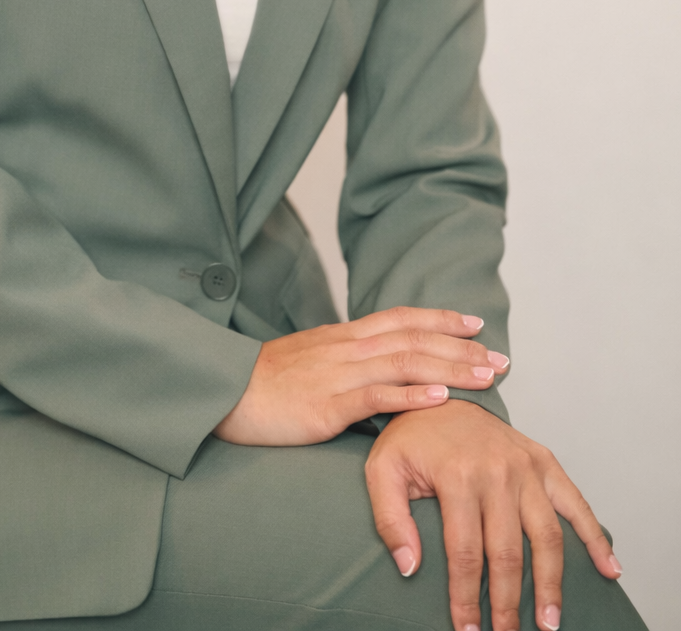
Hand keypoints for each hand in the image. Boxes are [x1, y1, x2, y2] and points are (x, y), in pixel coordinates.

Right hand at [214, 306, 507, 444]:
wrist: (223, 392)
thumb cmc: (263, 384)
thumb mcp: (308, 362)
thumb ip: (342, 362)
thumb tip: (374, 370)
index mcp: (343, 337)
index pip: (401, 318)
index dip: (441, 319)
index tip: (476, 323)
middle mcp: (347, 347)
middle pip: (414, 338)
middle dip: (462, 347)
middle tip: (502, 358)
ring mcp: (338, 374)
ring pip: (406, 362)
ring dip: (452, 368)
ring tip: (488, 376)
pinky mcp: (327, 404)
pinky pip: (376, 396)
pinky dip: (412, 395)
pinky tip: (440, 398)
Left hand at [365, 401, 622, 630]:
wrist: (437, 389)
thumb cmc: (409, 435)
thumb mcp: (381, 469)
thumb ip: (390, 519)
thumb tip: (410, 568)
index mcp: (457, 475)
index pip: (465, 553)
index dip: (467, 598)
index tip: (467, 630)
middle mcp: (497, 470)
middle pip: (508, 553)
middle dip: (508, 604)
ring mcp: (525, 465)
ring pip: (546, 536)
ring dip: (552, 583)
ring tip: (550, 622)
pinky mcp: (542, 460)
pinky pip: (575, 502)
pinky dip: (595, 536)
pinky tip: (609, 569)